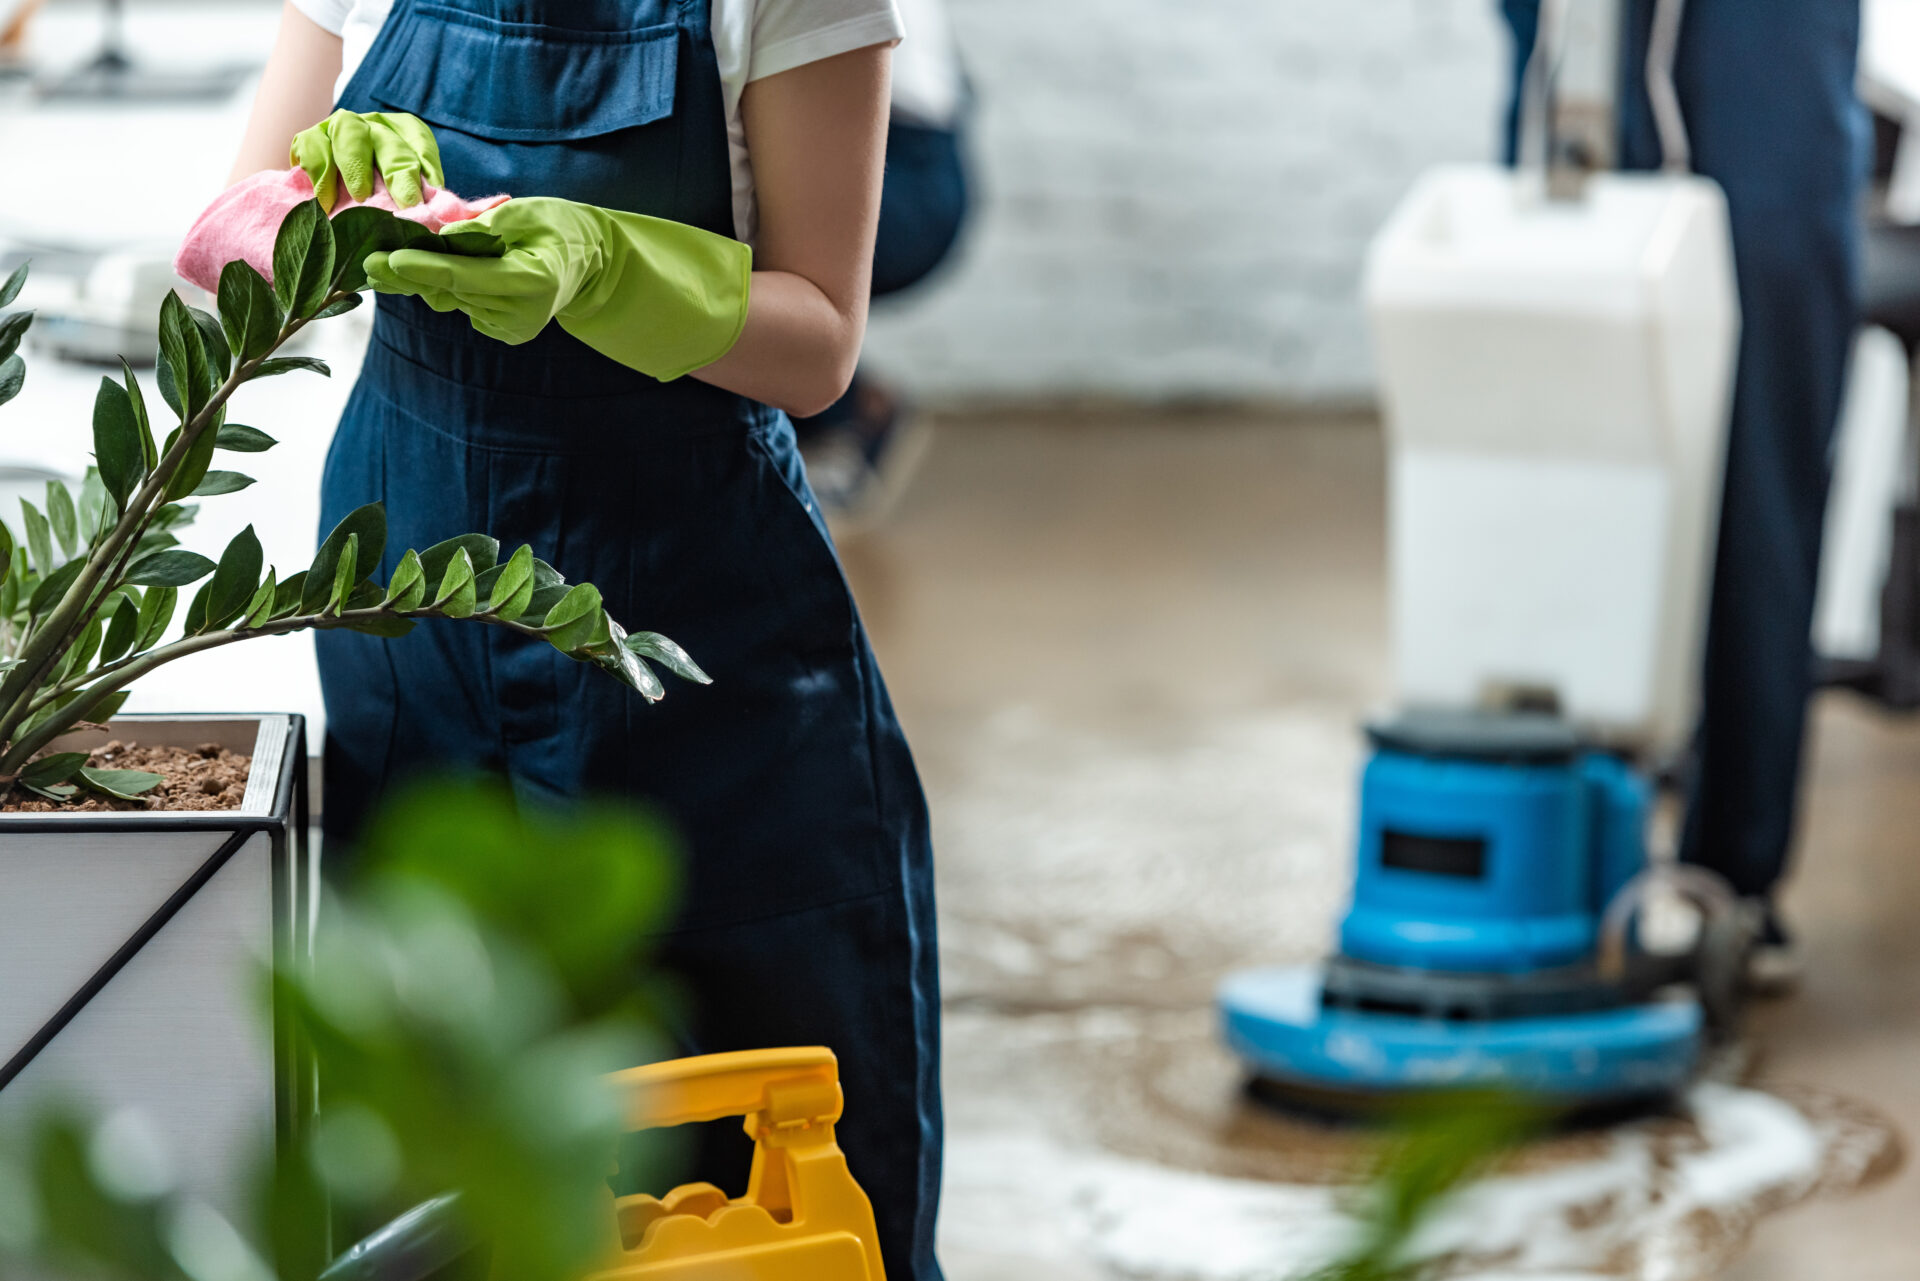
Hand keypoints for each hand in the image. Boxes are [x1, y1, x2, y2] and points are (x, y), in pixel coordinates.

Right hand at [292, 110, 443, 211]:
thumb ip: (423, 204)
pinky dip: (317, 170)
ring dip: (355, 165)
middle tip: (405, 204)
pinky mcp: (311, 137)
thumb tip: (442, 225)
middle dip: (398, 172)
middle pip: (388, 141)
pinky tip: (323, 200)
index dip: (427, 167)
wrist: (335, 198)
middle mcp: (375, 126)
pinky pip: (311, 143)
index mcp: (406, 134)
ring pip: (348, 132)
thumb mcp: (406, 197)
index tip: (433, 195)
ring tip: (360, 197)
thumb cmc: (382, 200)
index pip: (420, 144)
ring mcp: (341, 127)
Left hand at [364, 197, 751, 380]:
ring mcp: (513, 328)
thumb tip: (439, 236)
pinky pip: (462, 306)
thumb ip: (483, 226)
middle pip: (451, 292)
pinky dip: (445, 287)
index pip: (467, 276)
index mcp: (533, 282)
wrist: (592, 262)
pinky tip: (429, 271)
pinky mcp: (505, 332)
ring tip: (385, 264)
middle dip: (408, 275)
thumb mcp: (528, 212)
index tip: (389, 258)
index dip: (425, 267)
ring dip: (420, 280)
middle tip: (366, 263)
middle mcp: (522, 314)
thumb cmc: (560, 227)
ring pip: (451, 301)